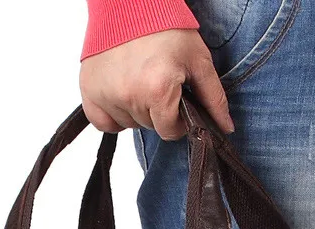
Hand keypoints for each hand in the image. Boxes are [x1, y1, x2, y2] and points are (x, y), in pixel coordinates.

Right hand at [79, 29, 233, 139]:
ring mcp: (107, 94)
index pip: (170, 131)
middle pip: (150, 126)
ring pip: (129, 124)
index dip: (178, 120)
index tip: (178, 102)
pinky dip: (113, 115)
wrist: (130, 4)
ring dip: (137, 111)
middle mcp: (130, 95)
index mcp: (157, 90)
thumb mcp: (198, 61)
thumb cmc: (166, 28)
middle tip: (159, 83)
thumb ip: (213, 98)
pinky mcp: (89, 91)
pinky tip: (122, 95)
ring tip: (140, 81)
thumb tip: (225, 128)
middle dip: (158, 111)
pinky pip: (103, 123)